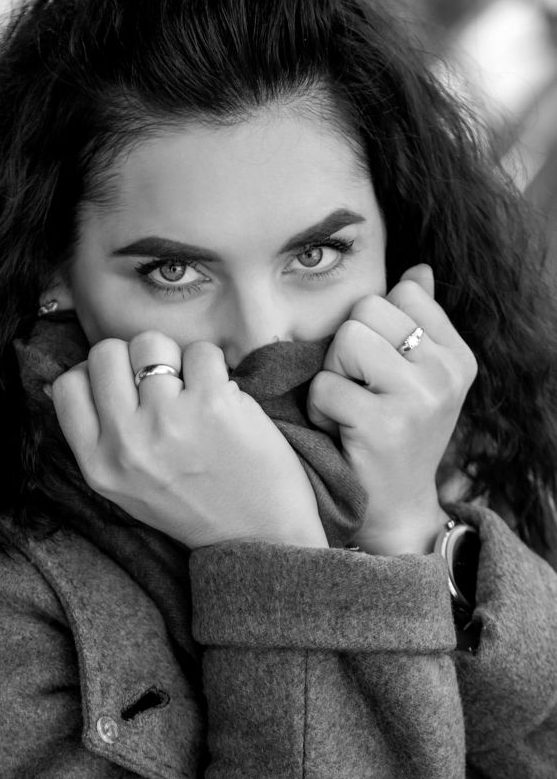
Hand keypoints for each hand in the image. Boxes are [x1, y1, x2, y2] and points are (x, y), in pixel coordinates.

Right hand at [51, 331, 326, 549]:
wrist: (259, 535)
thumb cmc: (193, 506)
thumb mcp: (125, 488)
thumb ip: (97, 439)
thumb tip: (68, 380)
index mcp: (99, 465)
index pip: (68, 386)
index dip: (93, 372)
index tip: (121, 381)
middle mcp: (126, 443)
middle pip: (106, 353)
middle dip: (134, 357)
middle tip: (163, 383)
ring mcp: (168, 420)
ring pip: (153, 343)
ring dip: (177, 360)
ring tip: (195, 393)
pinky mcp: (212, 403)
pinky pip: (201, 350)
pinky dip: (214, 366)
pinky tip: (223, 398)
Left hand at [307, 265, 476, 554]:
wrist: (394, 509)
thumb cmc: (398, 436)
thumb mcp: (420, 379)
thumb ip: (419, 322)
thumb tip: (418, 269)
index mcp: (458, 357)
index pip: (403, 292)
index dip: (375, 326)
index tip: (383, 370)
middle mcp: (447, 373)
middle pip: (367, 311)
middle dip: (349, 350)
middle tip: (361, 391)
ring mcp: (419, 398)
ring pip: (346, 340)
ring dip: (333, 377)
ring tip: (351, 410)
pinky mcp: (383, 424)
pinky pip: (326, 385)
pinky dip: (321, 409)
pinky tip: (341, 433)